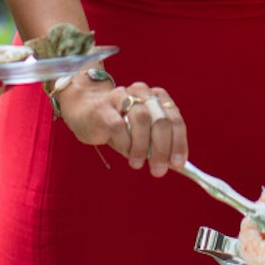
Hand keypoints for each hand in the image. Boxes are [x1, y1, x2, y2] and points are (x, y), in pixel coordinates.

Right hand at [57, 79, 188, 175]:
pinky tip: (125, 152)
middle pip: (161, 120)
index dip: (178, 143)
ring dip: (142, 147)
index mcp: (157, 98)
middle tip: (158, 170)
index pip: (174, 120)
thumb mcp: (142, 136)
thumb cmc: (118, 126)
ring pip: (142, 119)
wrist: (85, 111)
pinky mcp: (103, 106)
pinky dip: (125, 143)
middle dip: (162, 149)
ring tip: (138, 163)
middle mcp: (142, 93)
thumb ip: (158, 146)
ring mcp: (122, 96)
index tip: (178, 164)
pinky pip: (118, 125)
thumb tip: (174, 164)